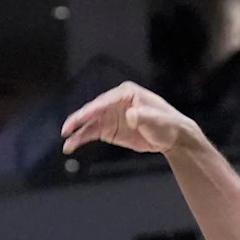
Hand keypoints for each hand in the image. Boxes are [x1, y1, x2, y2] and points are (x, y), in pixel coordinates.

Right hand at [61, 82, 193, 156]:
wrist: (173, 137)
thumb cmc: (167, 124)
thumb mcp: (156, 120)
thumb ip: (143, 116)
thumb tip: (130, 115)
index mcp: (126, 93)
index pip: (105, 100)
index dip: (92, 109)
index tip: (81, 117)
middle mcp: (114, 102)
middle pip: (93, 110)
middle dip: (79, 120)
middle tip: (66, 129)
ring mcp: (110, 116)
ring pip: (89, 123)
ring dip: (77, 132)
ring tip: (67, 143)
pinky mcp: (109, 130)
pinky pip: (91, 133)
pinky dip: (81, 138)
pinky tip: (71, 145)